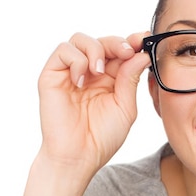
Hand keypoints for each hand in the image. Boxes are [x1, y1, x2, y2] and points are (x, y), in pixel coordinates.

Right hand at [36, 32, 150, 175]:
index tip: (144, 39)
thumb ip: (131, 79)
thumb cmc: (101, 137)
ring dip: (95, 49)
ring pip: (80, 39)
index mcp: (110, 78)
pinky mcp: (52, 76)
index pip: (120, 50)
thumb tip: (141, 54)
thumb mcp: (125, 107)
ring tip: (99, 71)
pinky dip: (76, 60)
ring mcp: (70, 72)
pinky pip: (63, 51)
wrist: (78, 157)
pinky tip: (81, 81)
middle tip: (127, 52)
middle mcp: (90, 72)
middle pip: (102, 40)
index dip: (132, 41)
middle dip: (117, 42)